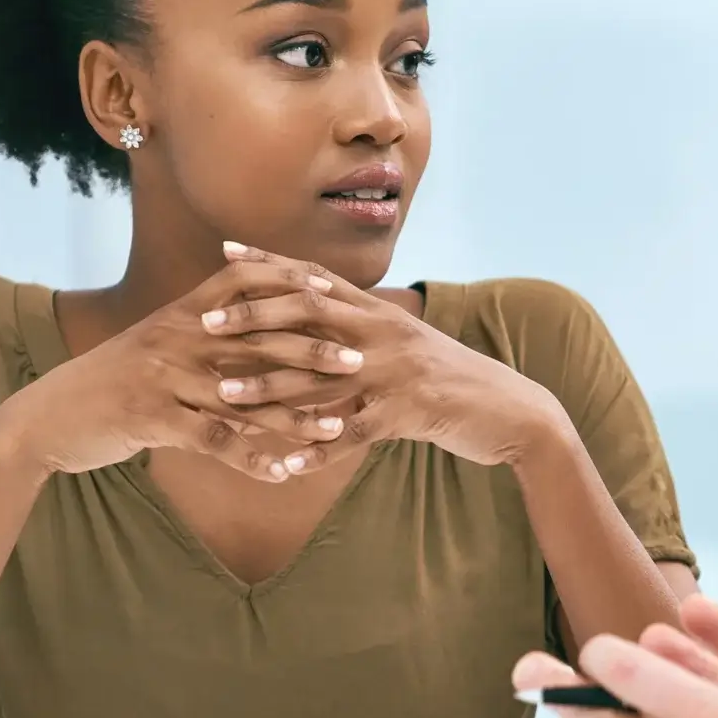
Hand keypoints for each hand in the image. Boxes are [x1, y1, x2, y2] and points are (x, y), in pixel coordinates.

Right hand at [0, 255, 362, 485]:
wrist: (47, 416)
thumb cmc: (108, 381)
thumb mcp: (152, 344)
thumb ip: (199, 330)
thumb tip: (248, 323)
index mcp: (180, 315)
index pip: (244, 283)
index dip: (289, 283)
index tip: (334, 292)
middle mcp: (177, 338)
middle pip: (258, 338)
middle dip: (313, 349)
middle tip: (358, 361)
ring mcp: (166, 378)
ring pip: (246, 395)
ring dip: (296, 415)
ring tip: (336, 428)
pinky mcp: (155, 419)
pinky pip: (214, 440)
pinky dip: (252, 459)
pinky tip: (282, 474)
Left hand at [197, 243, 569, 466]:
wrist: (513, 411)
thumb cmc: (454, 381)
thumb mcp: (408, 347)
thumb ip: (366, 331)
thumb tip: (324, 318)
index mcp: (381, 313)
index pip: (316, 278)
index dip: (270, 263)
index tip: (225, 252)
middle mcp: (385, 334)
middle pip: (309, 314)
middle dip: (253, 317)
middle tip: (204, 322)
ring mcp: (396, 373)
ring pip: (320, 377)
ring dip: (268, 387)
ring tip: (223, 396)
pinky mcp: (409, 414)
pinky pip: (354, 434)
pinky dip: (318, 451)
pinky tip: (285, 465)